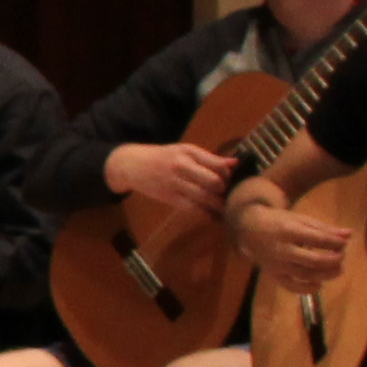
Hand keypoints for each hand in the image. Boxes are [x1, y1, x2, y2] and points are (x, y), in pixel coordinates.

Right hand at [116, 140, 234, 226]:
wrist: (132, 166)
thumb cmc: (162, 156)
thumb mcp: (184, 151)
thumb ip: (209, 158)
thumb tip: (234, 163)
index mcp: (188, 153)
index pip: (218, 165)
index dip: (230, 174)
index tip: (234, 178)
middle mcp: (182, 168)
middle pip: (214, 183)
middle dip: (225, 190)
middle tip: (230, 193)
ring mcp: (176, 185)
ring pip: (206, 199)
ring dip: (220, 205)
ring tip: (226, 206)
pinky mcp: (171, 200)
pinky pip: (195, 210)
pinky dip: (207, 214)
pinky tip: (213, 215)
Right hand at [236, 189, 348, 293]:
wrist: (249, 229)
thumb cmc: (279, 222)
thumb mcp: (300, 219)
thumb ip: (324, 229)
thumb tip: (349, 235)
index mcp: (289, 230)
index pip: (318, 240)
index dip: (336, 244)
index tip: (344, 243)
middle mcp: (282, 249)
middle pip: (314, 261)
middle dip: (333, 261)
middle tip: (342, 257)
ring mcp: (277, 264)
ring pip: (305, 275)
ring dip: (326, 275)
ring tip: (338, 269)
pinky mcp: (274, 275)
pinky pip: (292, 287)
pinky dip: (307, 289)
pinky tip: (319, 284)